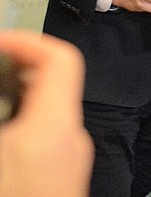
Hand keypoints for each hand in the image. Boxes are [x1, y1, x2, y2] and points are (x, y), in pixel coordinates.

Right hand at [0, 31, 92, 196]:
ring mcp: (71, 155)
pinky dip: (22, 118)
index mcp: (56, 121)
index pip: (59, 57)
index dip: (27, 40)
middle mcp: (72, 134)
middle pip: (52, 81)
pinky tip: (3, 126)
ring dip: (17, 94)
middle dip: (15, 66)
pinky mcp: (63, 173)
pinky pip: (47, 131)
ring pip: (48, 107)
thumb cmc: (19, 196)